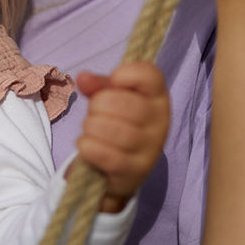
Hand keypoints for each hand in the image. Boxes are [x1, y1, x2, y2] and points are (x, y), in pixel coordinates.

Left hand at [74, 62, 169, 212]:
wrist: (123, 169)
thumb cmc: (118, 124)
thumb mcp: (111, 99)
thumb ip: (99, 86)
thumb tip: (84, 78)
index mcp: (158, 97)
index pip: (149, 74)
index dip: (124, 74)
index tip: (114, 83)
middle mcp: (160, 122)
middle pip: (119, 102)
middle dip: (96, 106)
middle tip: (96, 114)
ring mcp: (150, 148)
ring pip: (108, 128)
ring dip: (90, 128)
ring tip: (92, 131)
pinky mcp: (135, 170)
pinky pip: (103, 153)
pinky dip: (87, 147)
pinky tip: (88, 146)